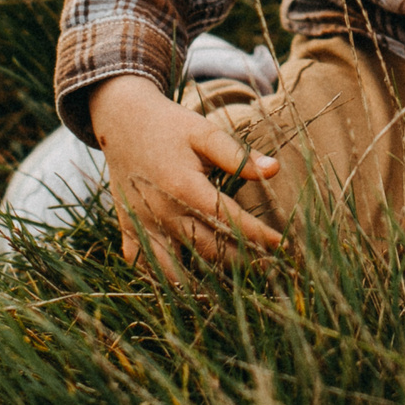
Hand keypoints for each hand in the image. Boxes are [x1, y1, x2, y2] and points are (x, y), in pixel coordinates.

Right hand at [87, 73, 284, 276]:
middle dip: (242, 261)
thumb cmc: (170, 126)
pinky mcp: (128, 230)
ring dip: (204, 280)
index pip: (230, 221)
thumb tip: (275, 170)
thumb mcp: (204, 132)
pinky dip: (162, 278)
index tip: (283, 245)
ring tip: (235, 283)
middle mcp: (163, 213)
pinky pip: (144, 266)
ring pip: (176, 270)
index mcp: (184, 187)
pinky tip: (186, 282)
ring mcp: (143, 225)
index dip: (259, 236)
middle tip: (268, 265)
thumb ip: (238, 155)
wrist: (122, 121)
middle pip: (209, 251)